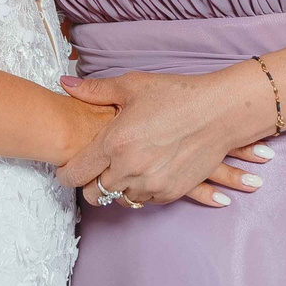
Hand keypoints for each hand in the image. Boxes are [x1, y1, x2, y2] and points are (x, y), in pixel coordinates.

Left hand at [58, 69, 273, 210]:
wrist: (220, 112)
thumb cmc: (176, 95)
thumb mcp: (133, 86)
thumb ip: (94, 91)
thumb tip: (65, 84)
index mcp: (114, 143)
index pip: (74, 174)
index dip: (65, 173)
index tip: (66, 169)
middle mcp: (129, 169)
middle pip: (92, 194)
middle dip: (89, 184)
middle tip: (94, 171)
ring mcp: (151, 185)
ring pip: (118, 200)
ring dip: (116, 188)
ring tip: (122, 169)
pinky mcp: (170, 193)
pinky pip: (143, 201)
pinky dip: (139, 190)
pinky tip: (144, 172)